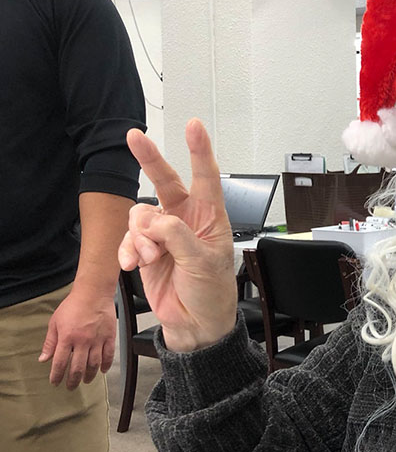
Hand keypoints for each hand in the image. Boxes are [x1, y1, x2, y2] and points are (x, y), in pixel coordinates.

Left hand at [39, 288, 115, 388]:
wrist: (94, 293)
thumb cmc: (74, 305)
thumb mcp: (55, 322)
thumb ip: (50, 342)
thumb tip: (44, 358)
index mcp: (67, 338)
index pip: (60, 363)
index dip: (57, 376)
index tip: (55, 382)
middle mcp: (83, 341)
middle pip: (78, 368)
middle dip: (73, 380)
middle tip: (71, 386)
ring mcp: (98, 340)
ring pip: (94, 364)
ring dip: (89, 375)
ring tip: (86, 381)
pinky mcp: (110, 336)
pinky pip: (109, 355)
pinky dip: (106, 365)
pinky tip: (102, 370)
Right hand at [118, 119, 237, 351]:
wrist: (194, 325)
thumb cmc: (211, 293)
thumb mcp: (203, 263)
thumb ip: (179, 238)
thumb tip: (156, 220)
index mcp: (211, 218)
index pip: (207, 178)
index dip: (200, 151)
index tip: (194, 126)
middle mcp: (187, 220)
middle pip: (166, 182)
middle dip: (150, 159)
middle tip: (133, 136)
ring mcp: (164, 234)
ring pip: (140, 214)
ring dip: (139, 235)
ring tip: (148, 258)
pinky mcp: (145, 250)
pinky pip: (128, 238)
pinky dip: (128, 250)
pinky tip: (133, 265)